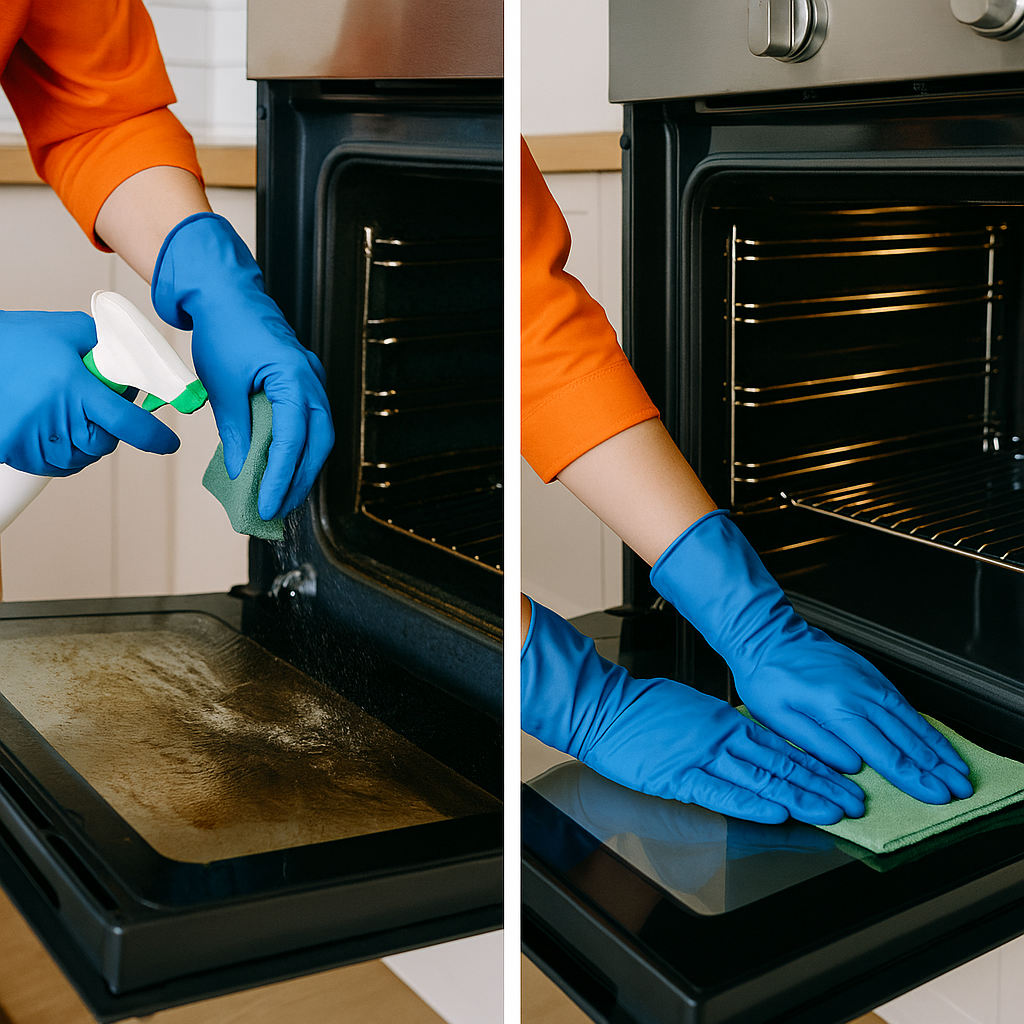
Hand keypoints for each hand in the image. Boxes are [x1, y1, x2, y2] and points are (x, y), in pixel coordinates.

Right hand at [0, 310, 178, 475]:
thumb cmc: (13, 342)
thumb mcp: (66, 330)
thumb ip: (106, 344)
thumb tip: (133, 361)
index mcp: (76, 388)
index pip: (129, 423)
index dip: (154, 437)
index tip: (168, 443)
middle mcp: (57, 419)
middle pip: (105, 444)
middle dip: (107, 428)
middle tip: (90, 404)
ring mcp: (35, 441)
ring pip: (81, 458)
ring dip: (82, 442)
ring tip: (62, 411)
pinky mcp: (17, 453)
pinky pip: (53, 466)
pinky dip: (58, 452)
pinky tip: (46, 425)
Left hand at [151, 213, 333, 519]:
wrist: (225, 294)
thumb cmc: (224, 329)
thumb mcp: (223, 385)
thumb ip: (236, 431)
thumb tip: (242, 469)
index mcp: (293, 376)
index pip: (293, 438)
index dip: (281, 476)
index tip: (267, 503)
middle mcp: (311, 380)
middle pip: (318, 443)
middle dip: (300, 480)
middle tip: (279, 509)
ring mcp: (312, 381)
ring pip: (319, 435)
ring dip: (302, 468)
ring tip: (282, 495)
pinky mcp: (304, 384)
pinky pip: (310, 423)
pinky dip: (298, 449)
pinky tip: (282, 466)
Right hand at [522, 598, 865, 824]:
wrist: (603, 706)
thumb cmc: (640, 707)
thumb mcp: (690, 707)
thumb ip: (720, 724)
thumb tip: (746, 737)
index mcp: (724, 720)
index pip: (780, 746)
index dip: (815, 764)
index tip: (841, 778)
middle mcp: (721, 736)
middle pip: (781, 763)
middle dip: (821, 785)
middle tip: (853, 801)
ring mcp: (701, 755)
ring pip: (761, 778)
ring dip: (799, 797)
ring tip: (831, 811)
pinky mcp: (678, 775)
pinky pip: (721, 791)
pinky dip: (751, 802)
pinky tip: (775, 811)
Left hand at [650, 510, 973, 803]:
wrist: (765, 633)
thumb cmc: (765, 676)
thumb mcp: (776, 717)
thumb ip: (816, 744)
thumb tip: (853, 766)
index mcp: (836, 708)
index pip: (883, 752)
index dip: (913, 778)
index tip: (935, 795)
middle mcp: (859, 694)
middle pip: (906, 738)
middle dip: (936, 768)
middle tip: (960, 790)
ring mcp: (868, 681)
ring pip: (912, 720)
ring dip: (937, 747)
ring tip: (958, 769)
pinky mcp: (869, 673)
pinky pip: (903, 703)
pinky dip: (923, 724)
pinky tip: (934, 739)